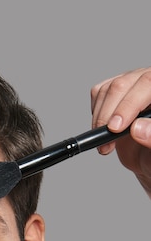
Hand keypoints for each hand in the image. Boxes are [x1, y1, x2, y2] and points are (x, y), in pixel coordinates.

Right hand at [90, 67, 150, 196]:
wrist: (147, 157)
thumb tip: (137, 128)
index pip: (146, 84)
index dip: (128, 105)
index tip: (115, 128)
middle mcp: (147, 83)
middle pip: (121, 85)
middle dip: (108, 115)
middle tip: (107, 142)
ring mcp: (130, 84)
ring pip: (105, 90)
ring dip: (100, 120)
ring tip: (107, 144)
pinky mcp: (115, 93)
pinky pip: (98, 94)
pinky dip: (95, 115)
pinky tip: (103, 131)